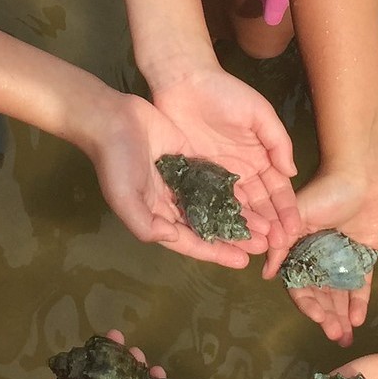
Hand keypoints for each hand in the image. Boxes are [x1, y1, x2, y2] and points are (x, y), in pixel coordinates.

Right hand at [81, 93, 255, 268]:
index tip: (243, 261)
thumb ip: (145, 224)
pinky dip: (233, 192)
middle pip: (208, 227)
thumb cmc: (115, 159)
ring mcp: (182, 183)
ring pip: (216, 206)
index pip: (190, 242)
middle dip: (234, 238)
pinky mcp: (190, 162)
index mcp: (156, 217)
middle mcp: (171, 204)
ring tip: (265, 225)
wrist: (112, 117)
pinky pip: (216, 182)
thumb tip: (172, 238)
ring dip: (238, 217)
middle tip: (264, 245)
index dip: (216, 253)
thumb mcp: (123, 197)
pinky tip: (254, 195)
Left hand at [150, 65, 301, 261]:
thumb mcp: (259, 112)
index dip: (287, 210)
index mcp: (261, 156)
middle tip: (277, 248)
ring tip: (255, 248)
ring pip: (237, 208)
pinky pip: (210, 202)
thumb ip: (278, 141)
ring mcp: (218, 176)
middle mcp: (242, 171)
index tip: (295, 230)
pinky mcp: (195, 177)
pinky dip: (219, 219)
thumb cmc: (225, 93)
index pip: (278, 189)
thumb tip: (292, 174)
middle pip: (259, 204)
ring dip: (248, 227)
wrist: (183, 82)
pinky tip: (225, 236)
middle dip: (271, 226)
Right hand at [280, 174, 377, 345]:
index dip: (306, 302)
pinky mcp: (364, 256)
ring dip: (341, 315)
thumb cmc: (326, 190)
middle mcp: (318, 256)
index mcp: (299, 247)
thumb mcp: (299, 215)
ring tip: (345, 335)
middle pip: (320, 293)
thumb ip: (283, 244)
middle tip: (334, 335)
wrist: (361, 175)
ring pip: (339, 293)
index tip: (316, 316)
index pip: (300, 282)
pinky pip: (360, 284)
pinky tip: (358, 319)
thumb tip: (264, 274)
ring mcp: (341, 258)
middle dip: (326, 315)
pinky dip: (359, 302)